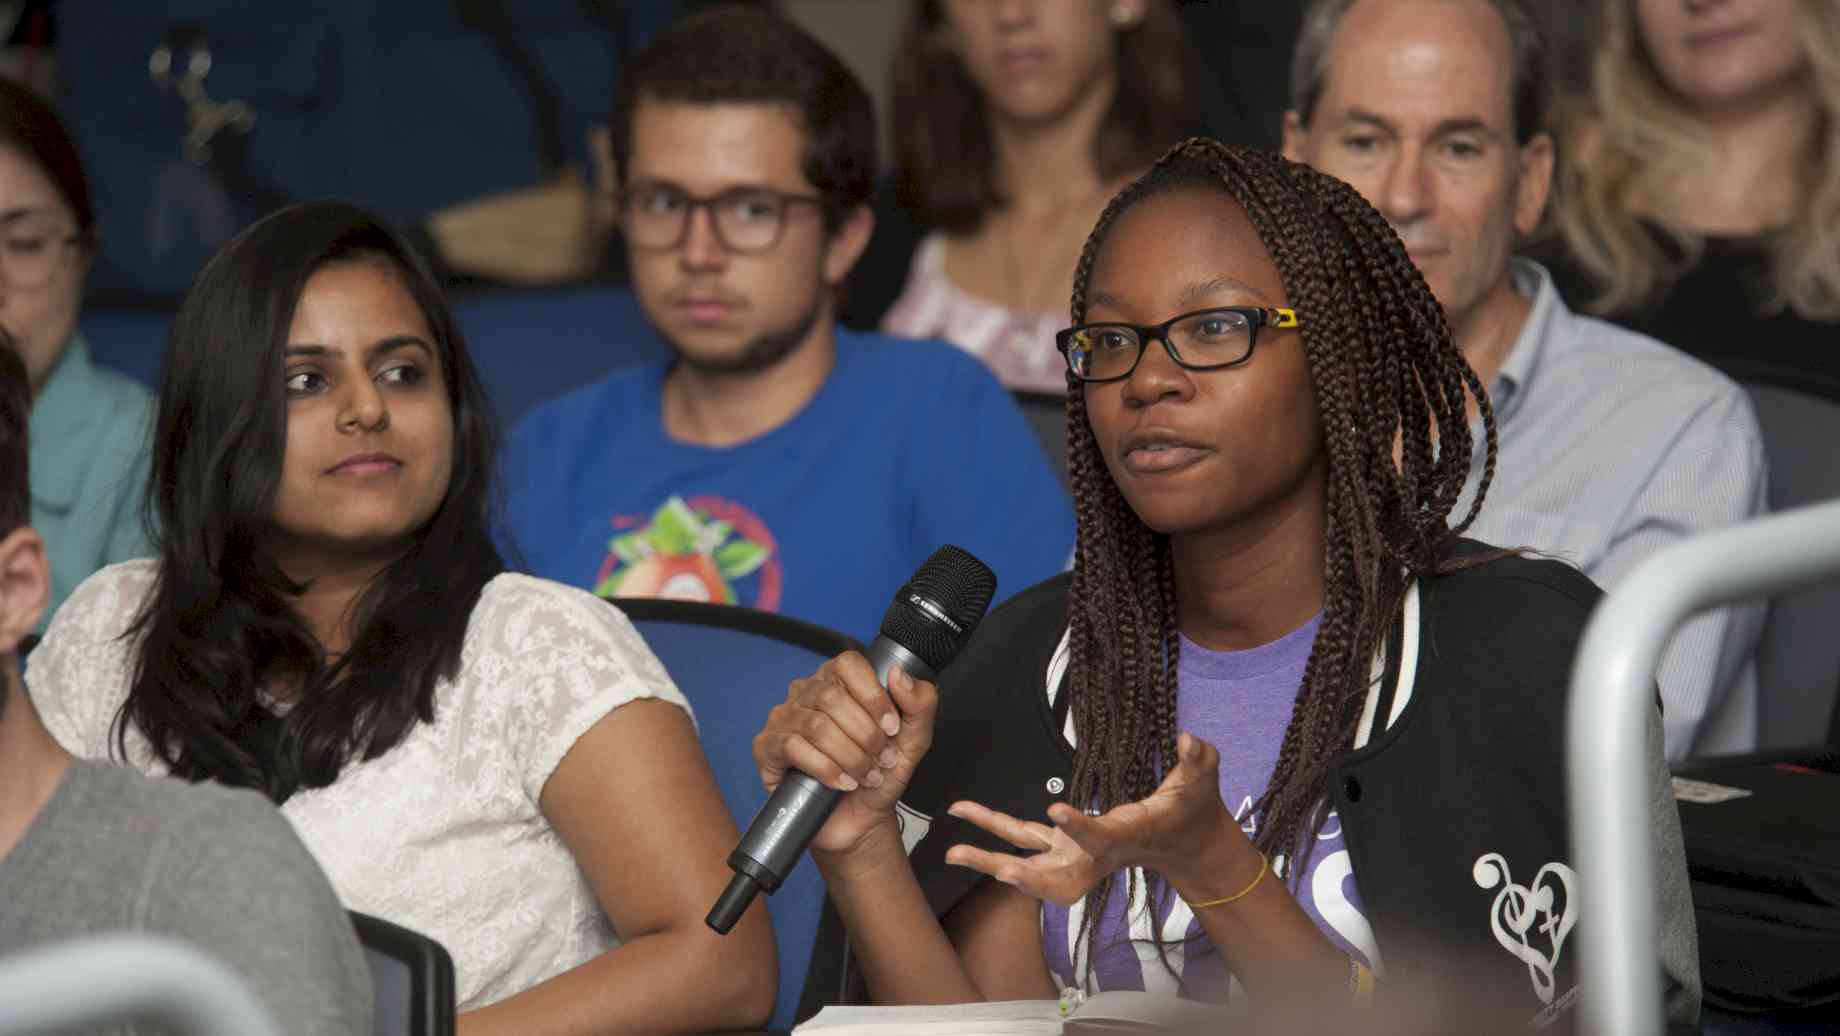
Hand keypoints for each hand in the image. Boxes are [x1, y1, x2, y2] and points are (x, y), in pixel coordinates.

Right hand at [752, 651, 938, 855]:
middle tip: (883, 759)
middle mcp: (806, 693)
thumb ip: (920, 702)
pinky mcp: (767, 748)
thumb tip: (897, 673)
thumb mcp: (913, 739)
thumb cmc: (881, 773)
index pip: (848, 664)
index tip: (892, 727)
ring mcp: (783, 719)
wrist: (862, 818)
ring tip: (866, 775)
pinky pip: (792, 748)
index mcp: (838, 681)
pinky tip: (842, 783)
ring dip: (850, 756)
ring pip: (815, 725)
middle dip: (866, 734)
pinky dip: (825, 769)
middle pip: (831, 697)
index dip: (873, 696)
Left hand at [944, 733, 1246, 904]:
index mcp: (1126, 834)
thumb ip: (1199, 761)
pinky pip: (1024, 845)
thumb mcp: (1203, 781)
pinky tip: (963, 822)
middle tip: (998, 870)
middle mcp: (1096, 855)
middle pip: (1057, 874)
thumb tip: (1189, 739)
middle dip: (1026, 876)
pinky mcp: (1066, 847)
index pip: (1100, 836)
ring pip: (1030, 864)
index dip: (1079, 827)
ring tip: (952, 852)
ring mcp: (1078, 855)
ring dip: (992, 861)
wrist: (1187, 845)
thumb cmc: (1193, 810)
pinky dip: (994, 838)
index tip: (1055, 809)